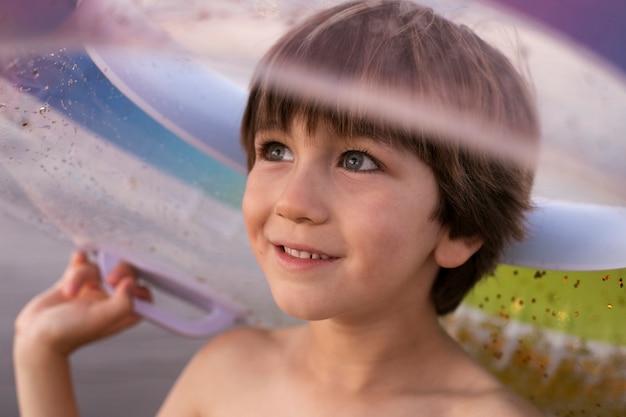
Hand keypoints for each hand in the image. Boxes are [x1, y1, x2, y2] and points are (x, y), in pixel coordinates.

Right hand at [14, 251, 150, 356]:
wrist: (35, 337)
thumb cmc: (69, 333)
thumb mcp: (99, 319)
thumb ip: (122, 303)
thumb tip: (132, 283)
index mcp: (124, 312)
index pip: (142, 292)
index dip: (137, 283)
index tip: (122, 284)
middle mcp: (111, 300)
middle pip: (124, 273)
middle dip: (116, 270)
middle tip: (107, 278)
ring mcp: (93, 291)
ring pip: (98, 268)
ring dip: (82, 276)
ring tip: (69, 293)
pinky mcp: (74, 284)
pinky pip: (82, 264)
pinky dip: (80, 260)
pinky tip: (78, 258)